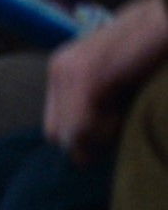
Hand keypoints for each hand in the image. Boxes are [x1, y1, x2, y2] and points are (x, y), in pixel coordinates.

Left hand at [44, 0, 167, 164]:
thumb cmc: (153, 52)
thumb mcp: (121, 83)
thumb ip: (102, 106)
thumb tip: (85, 156)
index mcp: (64, 70)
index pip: (56, 128)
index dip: (84, 139)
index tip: (115, 128)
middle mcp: (59, 69)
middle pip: (57, 135)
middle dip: (89, 142)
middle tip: (122, 122)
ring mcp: (68, 71)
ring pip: (70, 135)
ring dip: (102, 136)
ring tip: (128, 109)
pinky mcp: (85, 76)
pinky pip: (83, 127)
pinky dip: (109, 129)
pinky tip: (130, 106)